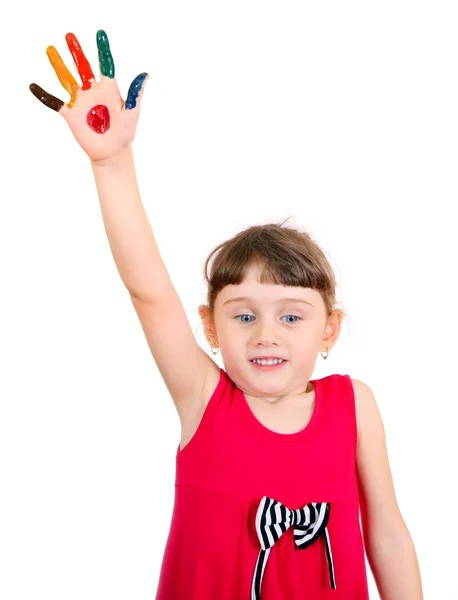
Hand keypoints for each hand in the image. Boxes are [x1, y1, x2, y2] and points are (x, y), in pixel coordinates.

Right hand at [30, 30, 148, 162]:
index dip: (103, 50)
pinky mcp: (70, 114)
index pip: (105, 65)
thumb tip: (145, 75)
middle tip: (69, 35)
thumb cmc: (125, 133)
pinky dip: (43, 95)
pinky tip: (33, 86)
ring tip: (51, 49)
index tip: (100, 34)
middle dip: (76, 51)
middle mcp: (93, 92)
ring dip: (58, 64)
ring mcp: (81, 102)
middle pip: (82, 67)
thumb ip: (135, 95)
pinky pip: (54, 102)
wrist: (112, 153)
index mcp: (108, 89)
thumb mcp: (132, 113)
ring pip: (66, 78)